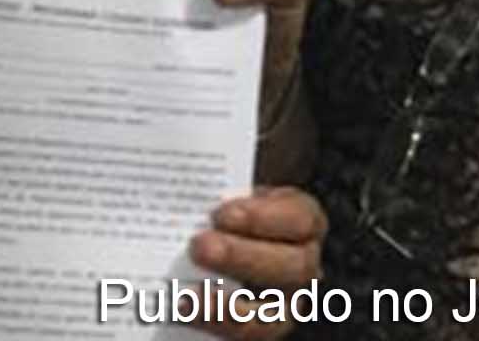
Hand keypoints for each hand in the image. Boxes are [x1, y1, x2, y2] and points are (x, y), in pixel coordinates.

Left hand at [184, 186, 327, 338]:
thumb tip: (177, 156)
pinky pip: (241, 336)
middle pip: (292, 269)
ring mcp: (281, 303)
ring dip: (229, 309)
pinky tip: (179, 314)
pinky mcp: (253, 327)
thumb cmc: (217, 199)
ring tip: (186, 297)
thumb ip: (211, 175)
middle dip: (243, 258)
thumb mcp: (221, 178)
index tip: (222, 213)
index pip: (301, 219)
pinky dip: (213, 328)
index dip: (265, 218)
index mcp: (301, 220)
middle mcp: (300, 265)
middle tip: (199, 247)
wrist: (208, 234)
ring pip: (272, 317)